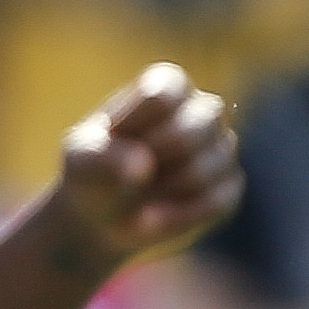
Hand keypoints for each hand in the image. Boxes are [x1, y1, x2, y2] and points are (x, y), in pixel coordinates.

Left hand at [49, 67, 243, 264]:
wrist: (103, 215)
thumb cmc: (93, 171)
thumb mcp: (80, 158)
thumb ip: (102, 155)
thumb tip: (144, 165)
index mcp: (168, 86)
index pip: (164, 95)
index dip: (134, 124)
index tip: (110, 139)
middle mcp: (203, 111)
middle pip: (196, 127)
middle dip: (156, 157)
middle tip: (128, 174)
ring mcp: (221, 151)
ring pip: (208, 167)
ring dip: (164, 191)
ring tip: (134, 201)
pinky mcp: (228, 190)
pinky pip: (217, 202)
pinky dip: (177, 217)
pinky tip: (147, 222)